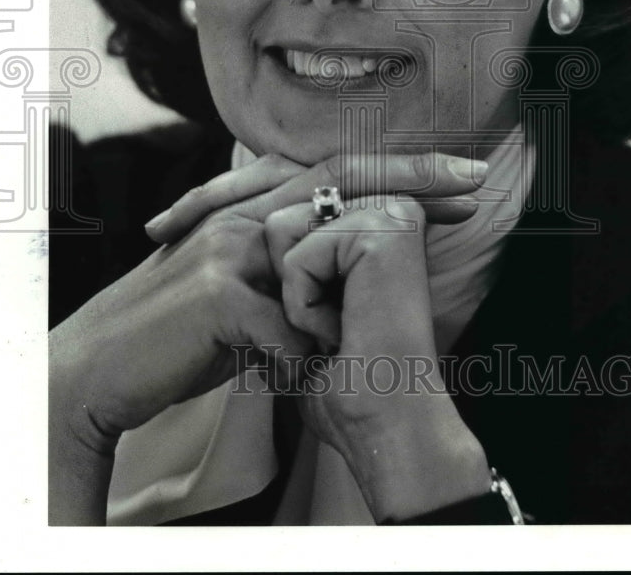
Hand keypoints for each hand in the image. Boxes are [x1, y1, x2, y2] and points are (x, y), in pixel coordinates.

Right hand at [50, 150, 483, 522]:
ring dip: (375, 263)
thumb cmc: (185, 326)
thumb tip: (345, 255)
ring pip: (319, 241)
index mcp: (252, 206)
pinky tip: (327, 363)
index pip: (336, 174)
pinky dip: (313, 344)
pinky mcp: (214, 293)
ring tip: (437, 254)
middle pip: (338, 180)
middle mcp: (242, 212)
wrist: (108, 361)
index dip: (400, 172)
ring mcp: (227, 247)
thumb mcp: (243, 278)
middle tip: (475, 181)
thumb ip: (287, 257)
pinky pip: (286, 320)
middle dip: (413, 178)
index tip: (460, 180)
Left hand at [263, 194, 493, 521]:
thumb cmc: (348, 380)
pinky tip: (345, 329)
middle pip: (279, 218)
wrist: (387, 424)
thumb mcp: (307, 302)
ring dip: (292, 293)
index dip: (280, 280)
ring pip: (281, 229)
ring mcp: (389, 214)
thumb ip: (288, 257)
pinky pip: (296, 257)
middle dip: (284, 284)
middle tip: (333, 327)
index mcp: (377, 218)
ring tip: (337, 325)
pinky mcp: (380, 233)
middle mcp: (389, 206)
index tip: (329, 323)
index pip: (285, 219)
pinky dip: (303, 306)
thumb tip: (241, 225)